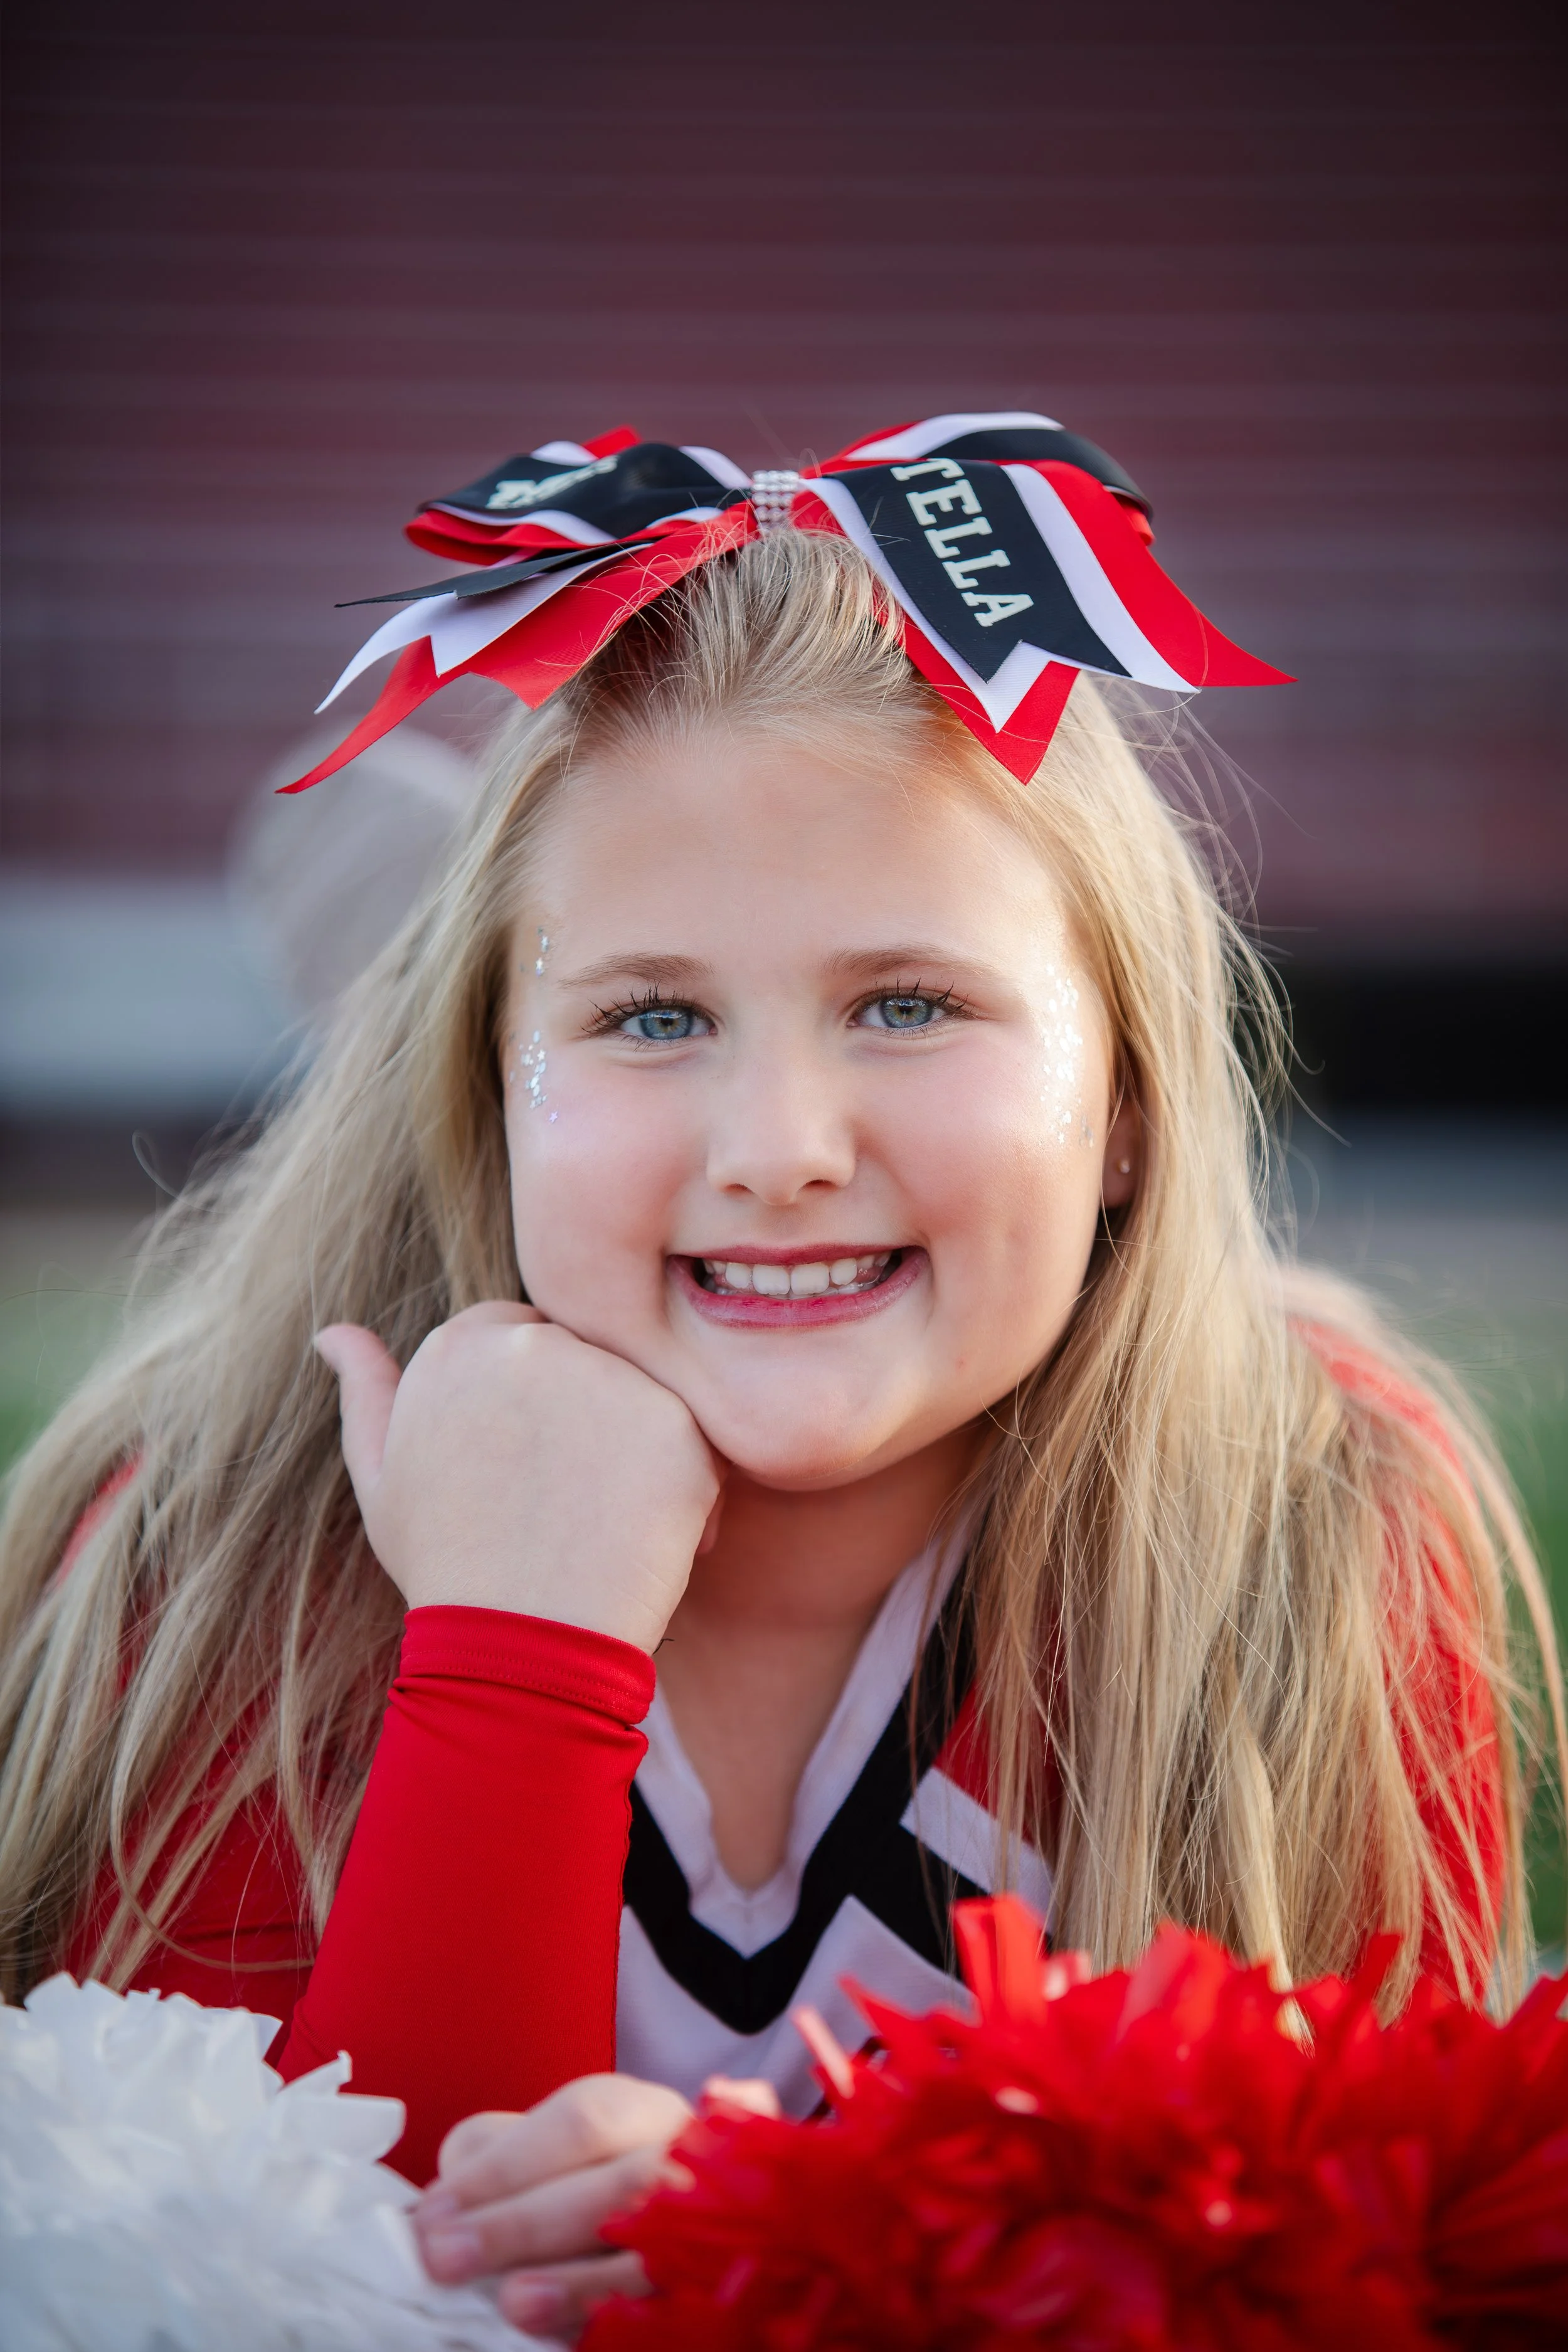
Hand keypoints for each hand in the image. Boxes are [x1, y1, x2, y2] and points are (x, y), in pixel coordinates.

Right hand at [315, 1304, 721, 1650]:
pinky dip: (683, 1493)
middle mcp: (533, 1343)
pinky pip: (693, 1441)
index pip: (517, 1332)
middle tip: (562, 1504)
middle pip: (582, 1355)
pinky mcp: (675, 1424)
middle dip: (583, 1418)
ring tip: (596, 1529)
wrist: (519, 1647)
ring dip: (633, 1452)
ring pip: (640, 1395)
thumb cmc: (446, 1567)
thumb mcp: (383, 1477)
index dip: (527, 1402)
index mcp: (460, 1344)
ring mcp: (607, 1379)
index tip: (524, 1464)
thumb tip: (334, 1332)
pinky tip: (640, 1544)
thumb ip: (368, 1392)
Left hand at [412, 2072, 780, 2339]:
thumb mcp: (538, 2155)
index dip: (507, 2166)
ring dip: (580, 2282)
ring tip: (512, 2303)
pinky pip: (667, 2311)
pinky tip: (566, 2333)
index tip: (435, 2213)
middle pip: (619, 2183)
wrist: (653, 2233)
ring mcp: (703, 2234)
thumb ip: (495, 2162)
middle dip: (526, 2222)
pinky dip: (611, 2318)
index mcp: (642, 2114)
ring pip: (655, 2253)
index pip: (582, 2122)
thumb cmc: (580, 2189)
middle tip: (446, 2258)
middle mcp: (685, 2164)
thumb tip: (443, 2208)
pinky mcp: (699, 2297)